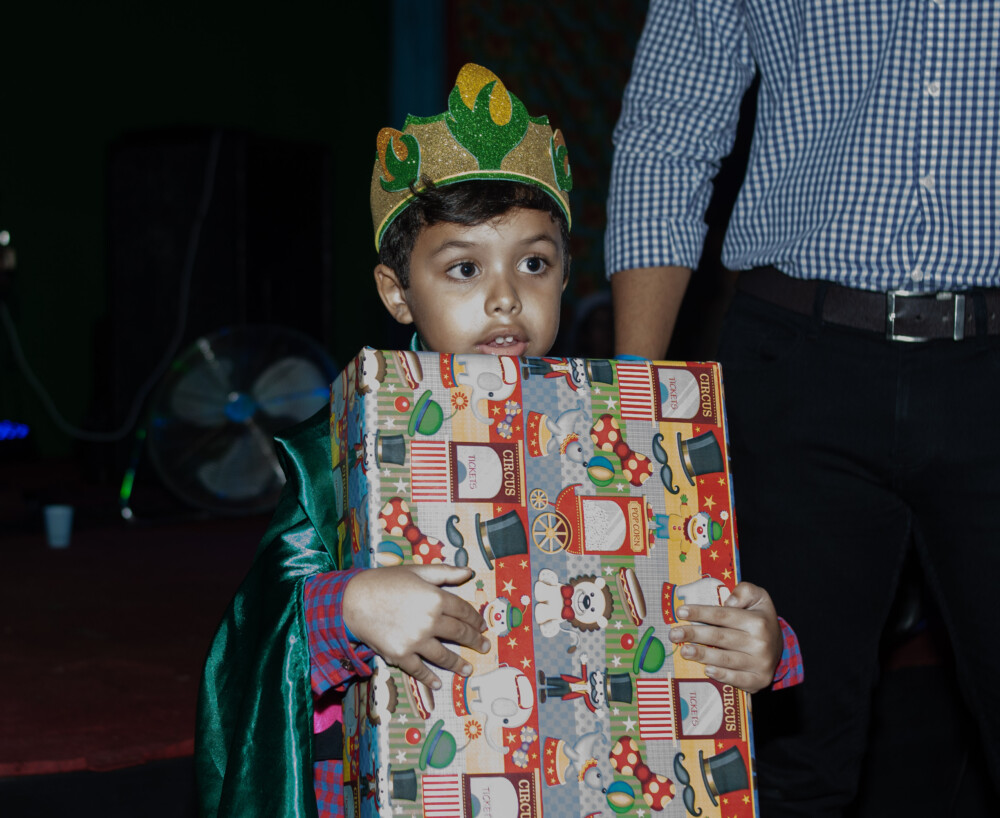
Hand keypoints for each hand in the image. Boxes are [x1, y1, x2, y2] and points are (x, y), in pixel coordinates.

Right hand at [343, 564, 488, 689]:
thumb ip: (445, 572)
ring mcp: (416, 641)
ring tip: (468, 669)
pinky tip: (438, 683)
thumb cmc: (385, 581)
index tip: (482, 626)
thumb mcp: (417, 571)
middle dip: (475, 642)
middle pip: (459, 634)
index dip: (475, 619)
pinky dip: (429, 678)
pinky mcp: (401, 655)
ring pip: (444, 656)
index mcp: (436, 598)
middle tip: (485, 647)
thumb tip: (469, 572)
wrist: (353, 600)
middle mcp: (430, 621)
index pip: (464, 611)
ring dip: (458, 664)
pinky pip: (419, 670)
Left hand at [668, 581, 781, 693]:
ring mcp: (761, 664)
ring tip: (683, 651)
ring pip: (726, 659)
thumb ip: (745, 591)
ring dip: (702, 655)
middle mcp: (760, 643)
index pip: (723, 615)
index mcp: (758, 621)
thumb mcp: (758, 597)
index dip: (701, 613)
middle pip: (721, 637)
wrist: (779, 646)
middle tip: (674, 634)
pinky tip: (706, 670)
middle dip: (694, 635)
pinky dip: (722, 676)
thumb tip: (729, 601)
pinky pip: (738, 680)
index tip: (681, 612)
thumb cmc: (760, 619)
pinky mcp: (760, 681)